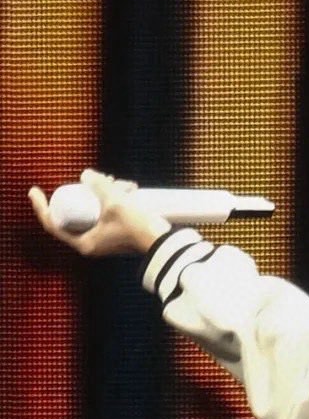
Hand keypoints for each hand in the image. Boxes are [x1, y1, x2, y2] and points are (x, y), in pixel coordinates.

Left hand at [27, 168, 170, 256]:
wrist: (164, 244)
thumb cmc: (138, 228)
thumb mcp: (115, 202)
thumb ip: (98, 185)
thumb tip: (86, 174)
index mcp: (84, 243)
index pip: (52, 224)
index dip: (40, 206)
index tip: (35, 191)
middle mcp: (92, 243)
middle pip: (76, 212)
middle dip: (85, 191)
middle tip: (96, 178)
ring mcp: (104, 239)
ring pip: (94, 209)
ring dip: (105, 192)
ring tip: (122, 183)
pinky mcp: (116, 234)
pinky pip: (106, 212)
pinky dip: (113, 199)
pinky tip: (129, 188)